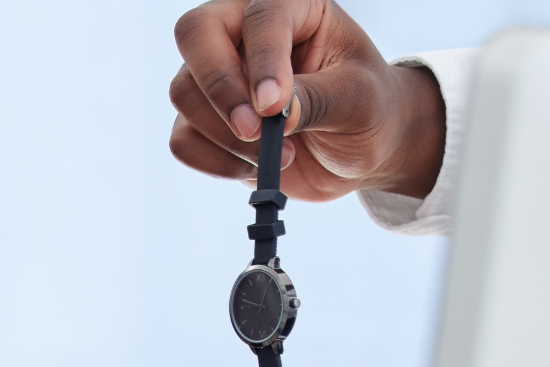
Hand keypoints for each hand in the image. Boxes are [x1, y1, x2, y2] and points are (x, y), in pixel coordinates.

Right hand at [169, 0, 447, 201]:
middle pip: (195, 35)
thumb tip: (271, 112)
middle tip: (253, 131)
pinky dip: (215, 163)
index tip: (274, 108)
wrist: (356, 149)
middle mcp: (243, 32)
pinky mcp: (202, 120)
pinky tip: (255, 168)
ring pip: (184, 93)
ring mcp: (217, 75)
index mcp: (291, 9)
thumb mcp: (358, 100)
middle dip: (219, 88)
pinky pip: (183, 140)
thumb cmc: (367, 109)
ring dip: (227, 137)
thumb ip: (316, 98)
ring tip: (282, 155)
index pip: (260, 17)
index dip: (262, 60)